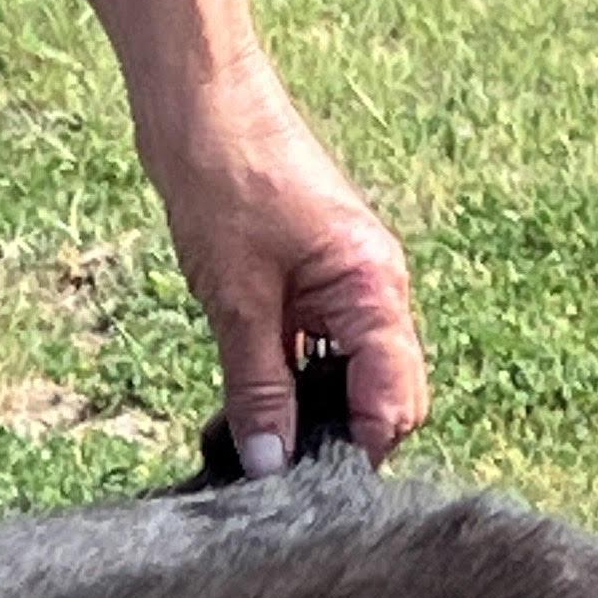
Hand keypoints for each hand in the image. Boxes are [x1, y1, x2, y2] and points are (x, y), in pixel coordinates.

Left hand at [141, 49, 426, 467]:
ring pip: (350, 381)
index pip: (394, 401)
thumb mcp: (238, 302)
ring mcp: (348, 290)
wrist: (203, 106)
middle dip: (340, 443)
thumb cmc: (227, 183)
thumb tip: (273, 466)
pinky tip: (252, 414)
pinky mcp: (314, 287)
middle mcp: (376, 292)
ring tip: (257, 451)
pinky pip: (320, 356)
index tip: (303, 490)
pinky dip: (294, 389)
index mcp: (375, 290)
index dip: (356, 452)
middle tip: (274, 476)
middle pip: (383, 398)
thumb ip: (259, 389)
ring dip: (313, 420)